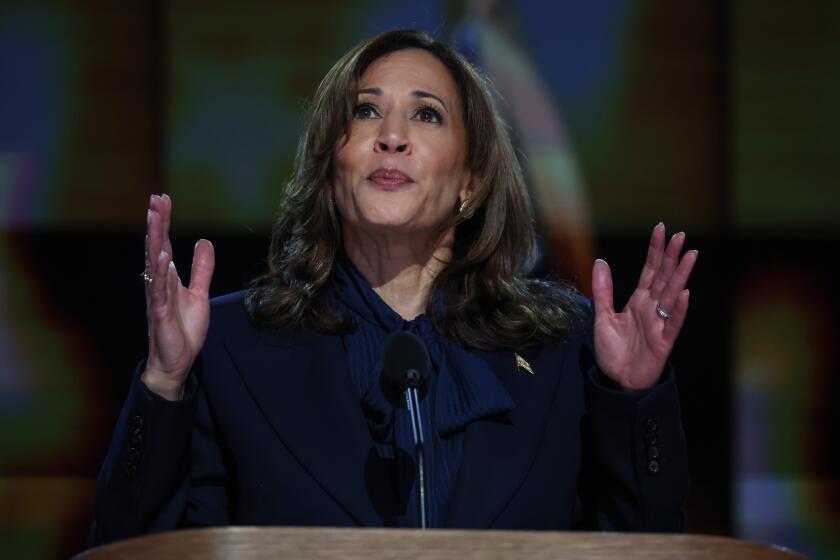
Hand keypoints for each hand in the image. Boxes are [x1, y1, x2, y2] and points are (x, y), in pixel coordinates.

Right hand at [141, 194, 214, 399]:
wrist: (176, 361)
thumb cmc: (183, 329)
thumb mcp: (199, 293)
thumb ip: (202, 268)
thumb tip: (204, 241)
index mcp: (167, 278)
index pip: (165, 243)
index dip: (164, 222)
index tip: (163, 199)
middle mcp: (158, 283)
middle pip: (156, 247)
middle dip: (157, 223)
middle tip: (156, 199)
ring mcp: (157, 298)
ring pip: (154, 264)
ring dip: (155, 241)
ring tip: (156, 219)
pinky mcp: (160, 314)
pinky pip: (159, 291)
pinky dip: (160, 273)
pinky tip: (163, 256)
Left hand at [591, 223, 696, 391]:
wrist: (617, 380)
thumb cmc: (613, 351)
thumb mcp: (602, 317)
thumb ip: (603, 290)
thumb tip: (600, 261)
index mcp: (639, 301)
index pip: (650, 271)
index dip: (655, 251)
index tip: (660, 229)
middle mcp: (652, 308)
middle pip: (664, 278)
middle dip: (672, 257)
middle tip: (680, 235)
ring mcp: (659, 324)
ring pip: (672, 295)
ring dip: (681, 276)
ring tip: (690, 255)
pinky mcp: (663, 341)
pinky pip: (672, 323)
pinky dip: (678, 309)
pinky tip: (684, 293)